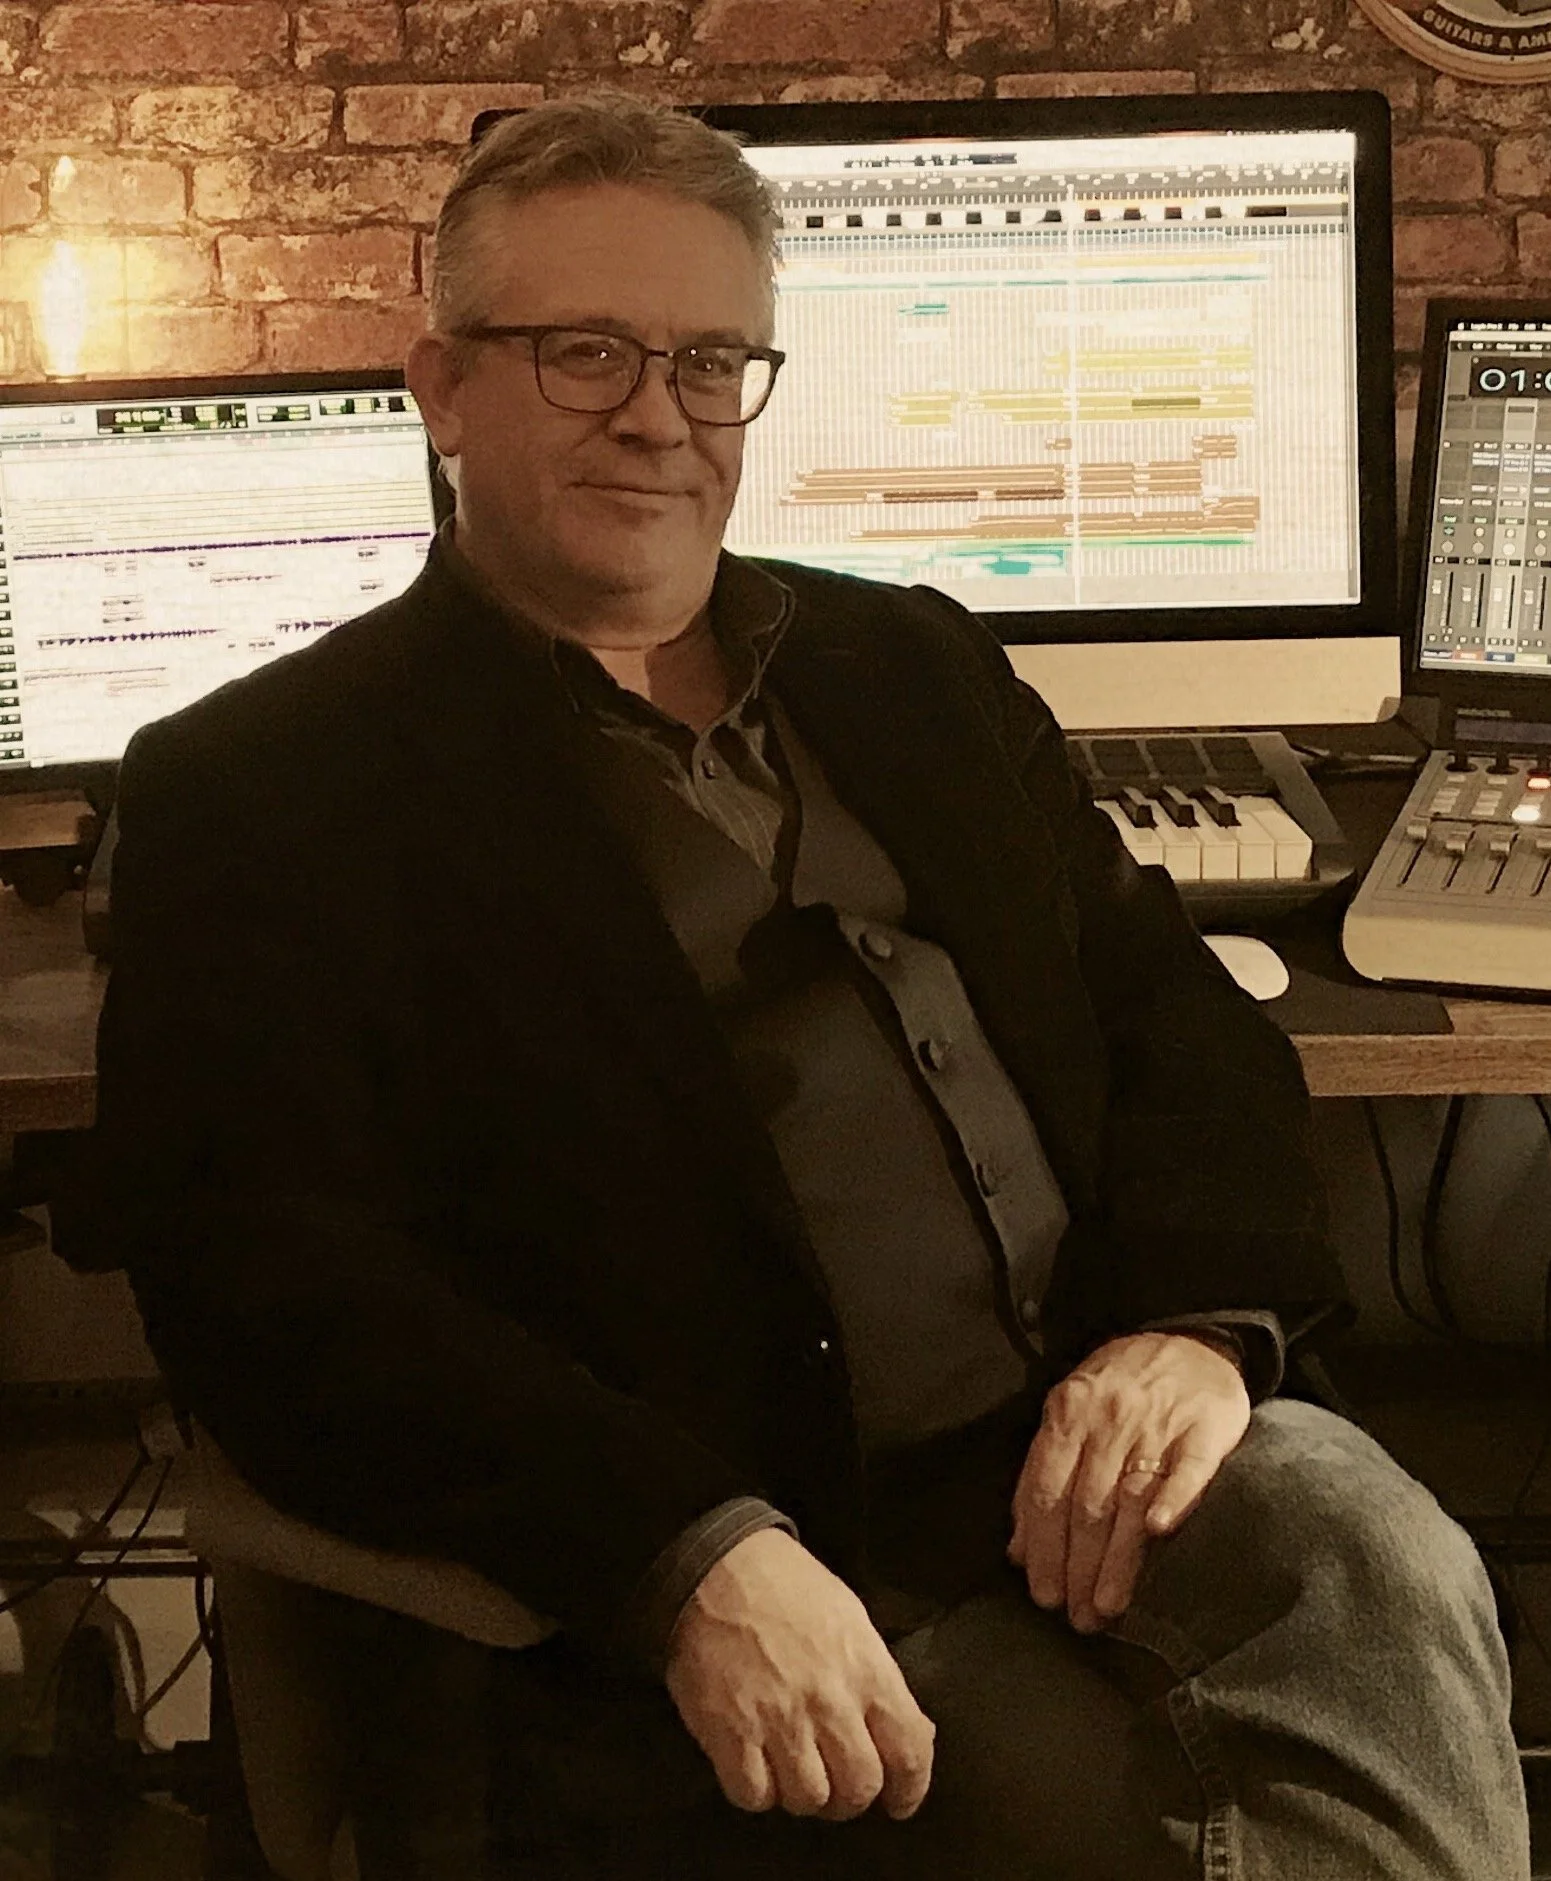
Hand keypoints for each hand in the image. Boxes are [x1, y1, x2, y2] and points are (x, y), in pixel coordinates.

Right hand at [664, 1528, 935, 1822]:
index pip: (909, 1754)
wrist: (716, 1566)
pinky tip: (758, 1767)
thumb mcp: (852, 1619)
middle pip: (859, 1788)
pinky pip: (754, 1796)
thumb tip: (911, 1733)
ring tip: (795, 1771)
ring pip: (809, 1799)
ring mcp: (778, 1719)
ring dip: (805, 1795)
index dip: (910, 1789)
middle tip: (838, 1784)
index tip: (899, 1800)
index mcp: (866, 1669)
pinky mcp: (730, 1732)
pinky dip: (759, 1792)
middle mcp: (828, 1701)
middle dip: (852, 1796)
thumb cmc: (789, 1588)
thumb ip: (880, 1679)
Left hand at [1006, 1331, 1249, 1633]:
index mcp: (1069, 1413)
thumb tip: (1017, 1548)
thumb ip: (1040, 1475)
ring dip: (1118, 1558)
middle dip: (1078, 1567)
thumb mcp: (1068, 1414)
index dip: (1044, 1547)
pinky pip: (1190, 1468)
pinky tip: (1160, 1531)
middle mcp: (1110, 1419)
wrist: (1186, 1338)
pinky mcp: (1206, 1427)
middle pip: (1088, 1505)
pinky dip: (1174, 1498)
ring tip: (1107, 1605)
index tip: (1044, 1594)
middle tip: (1077, 1617)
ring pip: (1131, 1498)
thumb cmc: (1119, 1387)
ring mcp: (1158, 1422)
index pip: (1049, 1492)